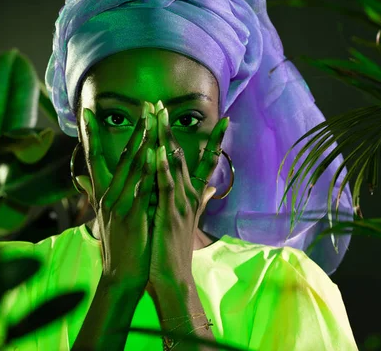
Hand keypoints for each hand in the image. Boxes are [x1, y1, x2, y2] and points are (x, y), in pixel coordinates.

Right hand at [77, 101, 158, 286]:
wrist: (120, 276)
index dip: (89, 134)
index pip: (93, 158)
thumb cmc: (117, 245)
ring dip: (143, 142)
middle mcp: (107, 195)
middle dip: (134, 130)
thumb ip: (93, 193)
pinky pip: (141, 189)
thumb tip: (80, 178)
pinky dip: (148, 171)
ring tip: (152, 121)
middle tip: (143, 106)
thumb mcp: (102, 217)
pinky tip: (155, 155)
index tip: (87, 112)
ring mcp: (119, 205)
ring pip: (132, 168)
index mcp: (102, 194)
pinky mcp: (132, 217)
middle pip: (119, 156)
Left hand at [148, 101, 228, 288]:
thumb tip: (210, 188)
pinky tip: (157, 150)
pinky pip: (166, 186)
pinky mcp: (170, 214)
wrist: (172, 278)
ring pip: (174, 164)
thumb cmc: (173, 249)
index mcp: (192, 196)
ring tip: (157, 116)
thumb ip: (198, 200)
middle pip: (184, 154)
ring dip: (165, 138)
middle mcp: (190, 196)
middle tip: (161, 103)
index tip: (224, 118)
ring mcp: (181, 204)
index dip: (214, 140)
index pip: (206, 162)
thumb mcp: (186, 220)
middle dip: (171, 128)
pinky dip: (162, 167)